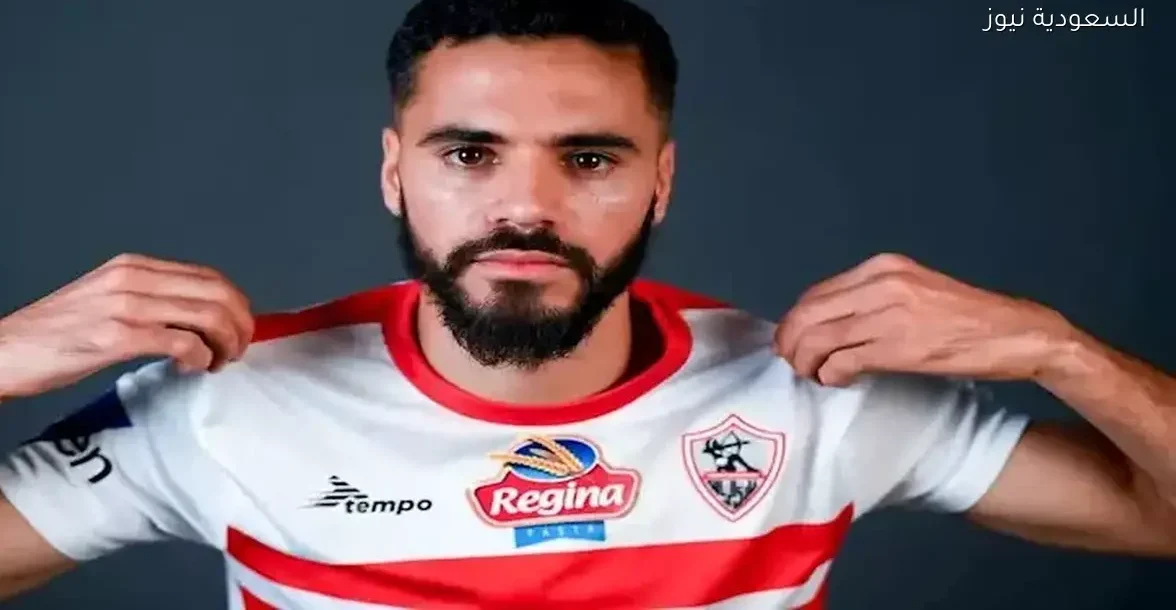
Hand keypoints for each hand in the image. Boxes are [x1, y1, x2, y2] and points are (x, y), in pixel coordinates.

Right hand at [0, 253, 253, 399]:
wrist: (4, 351)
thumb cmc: (55, 334)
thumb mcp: (106, 299)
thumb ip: (149, 299)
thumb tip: (195, 318)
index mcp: (134, 267)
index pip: (209, 276)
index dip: (235, 305)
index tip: (238, 329)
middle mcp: (133, 279)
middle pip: (218, 293)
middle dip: (241, 325)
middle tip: (238, 350)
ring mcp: (125, 307)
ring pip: (207, 316)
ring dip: (225, 344)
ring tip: (218, 363)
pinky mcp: (116, 338)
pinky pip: (182, 344)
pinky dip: (200, 359)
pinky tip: (192, 369)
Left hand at [774, 253, 1074, 386]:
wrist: (1015, 334)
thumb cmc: (965, 318)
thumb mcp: (913, 291)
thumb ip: (872, 299)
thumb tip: (829, 323)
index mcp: (882, 267)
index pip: (815, 293)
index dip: (794, 321)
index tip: (791, 341)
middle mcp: (881, 284)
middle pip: (808, 315)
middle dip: (790, 343)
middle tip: (792, 363)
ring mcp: (889, 315)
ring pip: (818, 339)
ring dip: (806, 363)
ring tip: (814, 375)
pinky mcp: (899, 347)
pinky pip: (842, 362)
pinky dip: (830, 375)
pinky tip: (837, 380)